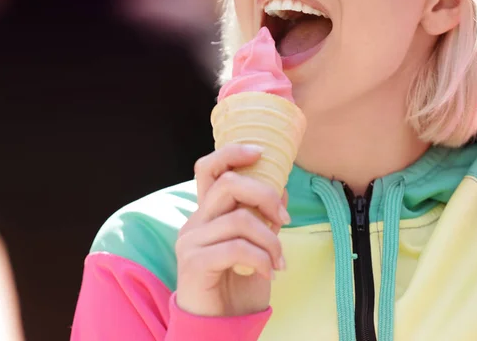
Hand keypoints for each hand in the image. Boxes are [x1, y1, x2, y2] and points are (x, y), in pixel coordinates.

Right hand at [175, 144, 288, 316]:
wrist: (219, 326)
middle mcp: (195, 221)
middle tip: (284, 219)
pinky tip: (268, 274)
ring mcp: (191, 241)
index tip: (261, 153)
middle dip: (266, 197)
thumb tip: (282, 189)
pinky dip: (262, 260)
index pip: (208, 168)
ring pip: (240, 219)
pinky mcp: (195, 262)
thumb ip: (264, 219)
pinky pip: (237, 248)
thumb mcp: (258, 247)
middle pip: (229, 184)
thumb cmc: (236, 286)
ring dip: (271, 240)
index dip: (232, 153)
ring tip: (279, 261)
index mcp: (207, 213)